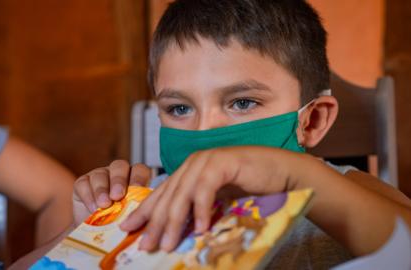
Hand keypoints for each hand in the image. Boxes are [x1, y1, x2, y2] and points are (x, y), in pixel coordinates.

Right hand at [73, 160, 151, 225]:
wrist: (95, 233)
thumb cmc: (118, 224)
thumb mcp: (131, 218)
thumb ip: (137, 212)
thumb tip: (143, 217)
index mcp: (134, 178)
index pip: (140, 170)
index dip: (139, 178)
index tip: (138, 190)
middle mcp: (117, 173)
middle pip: (119, 166)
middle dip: (118, 181)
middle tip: (117, 196)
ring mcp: (99, 176)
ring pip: (100, 174)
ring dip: (102, 190)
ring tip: (104, 205)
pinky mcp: (83, 183)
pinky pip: (84, 183)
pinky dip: (88, 196)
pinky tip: (93, 208)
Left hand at [120, 146, 298, 251]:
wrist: (281, 172)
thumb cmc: (252, 187)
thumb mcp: (217, 201)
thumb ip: (197, 209)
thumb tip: (176, 232)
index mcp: (189, 170)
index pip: (162, 193)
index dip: (144, 211)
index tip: (129, 228)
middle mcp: (194, 163)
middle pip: (168, 196)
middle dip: (155, 223)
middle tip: (146, 245)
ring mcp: (207, 160)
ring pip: (183, 194)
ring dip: (174, 222)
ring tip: (167, 244)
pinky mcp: (222, 162)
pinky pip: (205, 190)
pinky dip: (201, 210)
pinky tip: (199, 229)